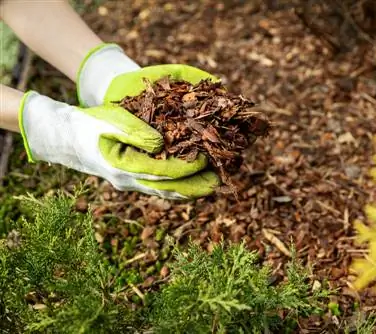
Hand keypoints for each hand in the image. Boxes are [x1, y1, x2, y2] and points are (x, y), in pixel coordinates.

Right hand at [75, 43, 220, 197]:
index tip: (206, 158)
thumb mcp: (110, 121)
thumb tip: (160, 144)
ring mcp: (132, 185)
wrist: (70, 139)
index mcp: (123, 166)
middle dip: (195, 186)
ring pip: (166, 192)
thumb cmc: (91, 125)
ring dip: (190, 190)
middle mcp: (129, 181)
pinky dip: (180, 187)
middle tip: (220, 182)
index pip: (163, 171)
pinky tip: (195, 183)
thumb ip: (134, 132)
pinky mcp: (135, 182)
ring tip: (214, 184)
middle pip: (169, 189)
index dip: (187, 167)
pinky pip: (161, 188)